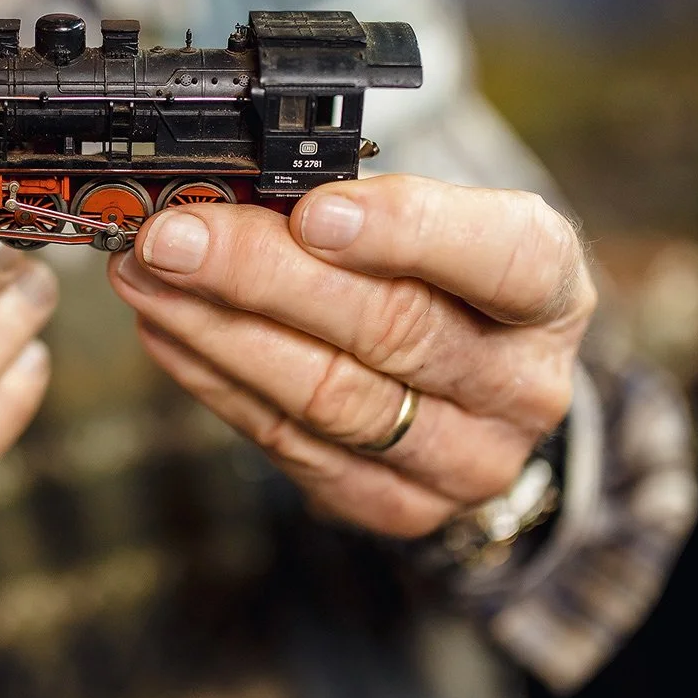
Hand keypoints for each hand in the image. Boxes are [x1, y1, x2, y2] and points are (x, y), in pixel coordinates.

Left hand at [108, 174, 594, 537]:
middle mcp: (523, 385)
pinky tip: (168, 334)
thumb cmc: (445, 283)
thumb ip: (358, 207)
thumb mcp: (439, 224)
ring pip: (329, 396)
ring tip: (145, 280)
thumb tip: (230, 191)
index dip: (405, 230)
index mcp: (551, 290)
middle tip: (175, 237)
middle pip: (390, 328)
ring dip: (217, 331)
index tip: (312, 209)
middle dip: (263, 275)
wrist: (475, 388)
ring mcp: (465, 460)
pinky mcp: (397, 506)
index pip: (503, 257)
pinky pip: (291, 444)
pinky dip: (217, 381)